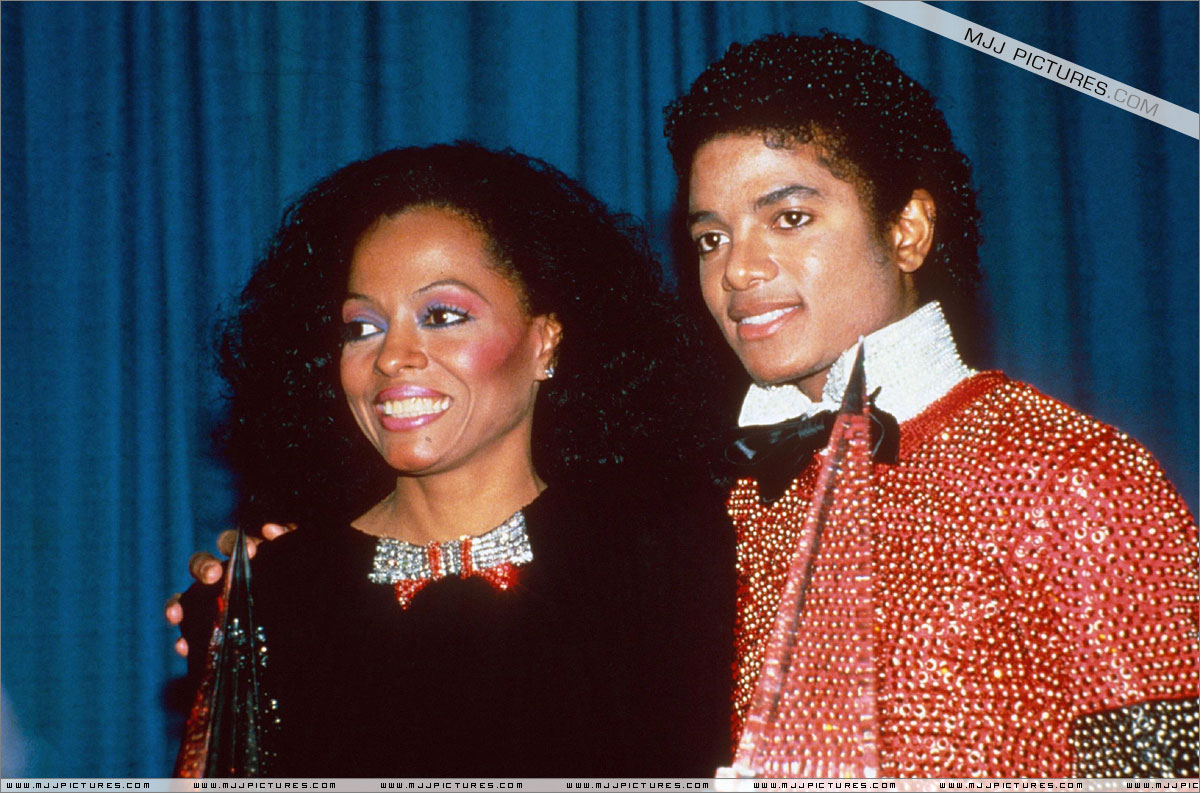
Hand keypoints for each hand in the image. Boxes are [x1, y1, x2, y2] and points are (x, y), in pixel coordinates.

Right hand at [165, 523, 295, 656]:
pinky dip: (182, 640)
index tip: (250, 550)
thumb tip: (271, 530)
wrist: (299, 628)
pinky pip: (187, 635)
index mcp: (242, 559)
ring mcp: (209, 604)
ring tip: (176, 615)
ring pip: (184, 598)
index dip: (233, 543)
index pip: (230, 543)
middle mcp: (221, 578)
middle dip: (203, 567)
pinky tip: (183, 646)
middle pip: (201, 564)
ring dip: (177, 604)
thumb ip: (288, 541)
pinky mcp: (205, 632)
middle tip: (213, 574)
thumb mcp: (295, 561)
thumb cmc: (296, 583)